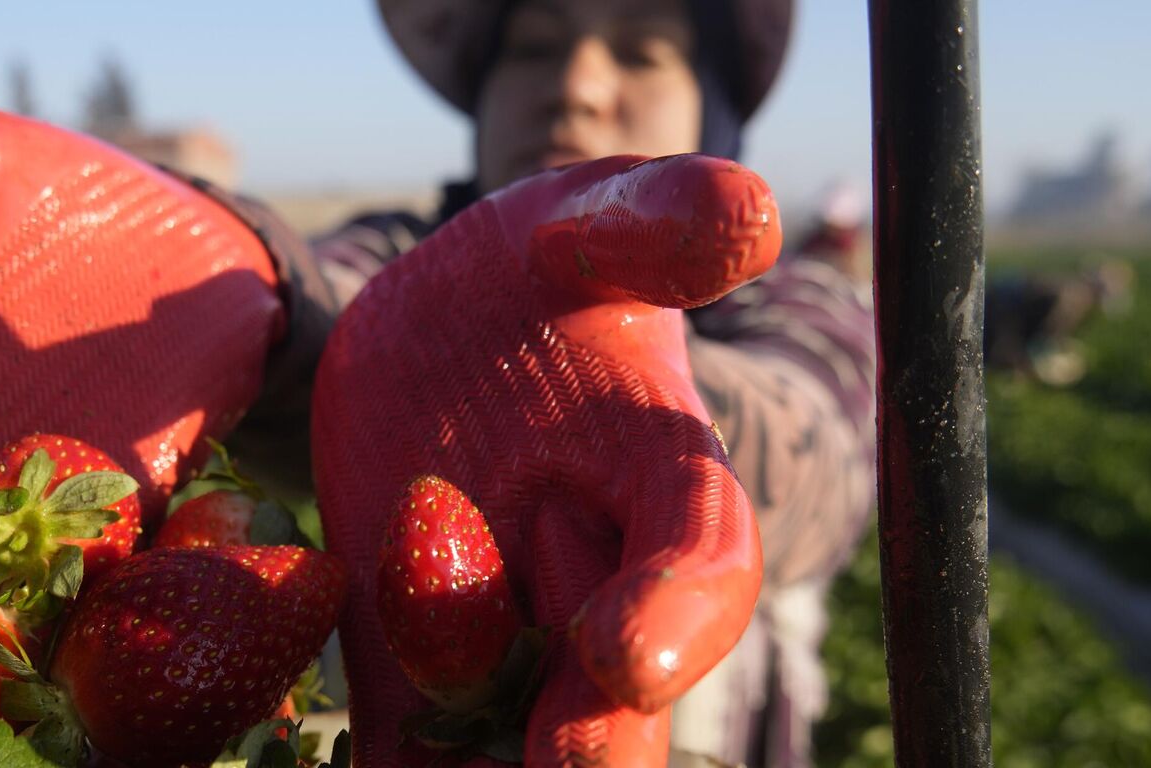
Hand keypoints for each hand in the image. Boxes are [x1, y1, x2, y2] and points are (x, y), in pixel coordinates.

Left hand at [312, 155, 778, 765]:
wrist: (453, 328)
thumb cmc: (543, 267)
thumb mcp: (591, 223)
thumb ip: (655, 224)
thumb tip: (748, 205)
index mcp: (663, 480)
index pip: (700, 554)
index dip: (677, 612)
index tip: (624, 657)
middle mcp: (597, 582)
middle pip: (613, 694)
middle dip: (590, 746)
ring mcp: (501, 632)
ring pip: (508, 744)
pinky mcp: (404, 655)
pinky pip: (403, 745)